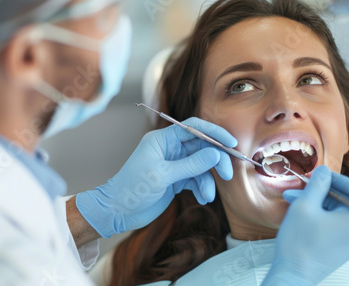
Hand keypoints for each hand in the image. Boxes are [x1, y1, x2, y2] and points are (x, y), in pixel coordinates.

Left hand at [76, 117, 236, 237]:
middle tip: (227, 175)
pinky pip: (196, 179)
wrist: (118, 211)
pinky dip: (202, 188)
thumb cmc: (133, 188)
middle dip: (215, 161)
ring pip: (201, 166)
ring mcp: (174, 165)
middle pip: (201, 147)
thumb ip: (191, 165)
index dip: (213, 132)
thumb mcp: (163, 175)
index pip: (193, 128)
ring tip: (208, 195)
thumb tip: (215, 154)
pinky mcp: (176, 179)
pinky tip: (203, 198)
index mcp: (162, 140)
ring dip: (208, 180)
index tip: (231, 143)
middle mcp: (170, 149)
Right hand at [262, 165, 348, 285]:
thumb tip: (324, 170)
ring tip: (292, 199)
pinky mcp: (342, 248)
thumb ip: (317, 184)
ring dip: (316, 202)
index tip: (320, 176)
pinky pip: (334, 224)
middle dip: (322, 191)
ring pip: (337, 212)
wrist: (293, 275)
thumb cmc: (299, 242)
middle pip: (346, 200)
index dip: (339, 179)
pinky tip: (300, 212)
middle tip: (301, 186)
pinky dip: (319, 215)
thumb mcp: (305, 205)